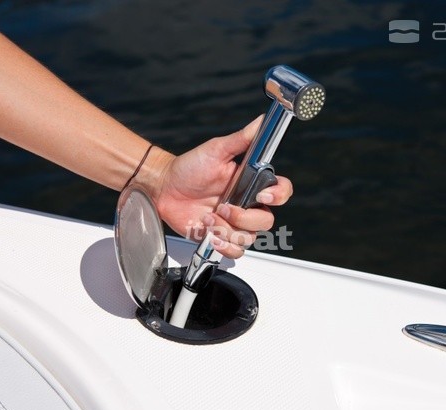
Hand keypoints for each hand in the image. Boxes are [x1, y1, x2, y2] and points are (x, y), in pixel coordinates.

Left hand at [154, 116, 293, 258]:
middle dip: (243, 218)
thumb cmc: (189, 167)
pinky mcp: (220, 238)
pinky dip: (223, 245)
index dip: (278, 196)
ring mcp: (234, 224)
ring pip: (250, 239)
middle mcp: (246, 205)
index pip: (281, 192)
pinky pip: (234, 252)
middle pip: (266, 221)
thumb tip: (261, 121)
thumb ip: (241, 139)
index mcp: (251, 184)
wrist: (164, 187)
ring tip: (208, 219)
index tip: (261, 195)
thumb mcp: (216, 150)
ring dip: (228, 231)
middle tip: (222, 207)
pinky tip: (208, 232)